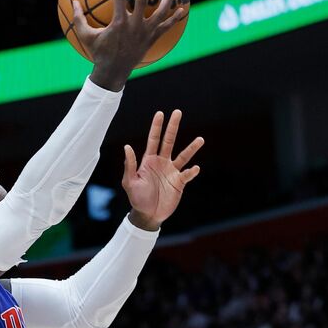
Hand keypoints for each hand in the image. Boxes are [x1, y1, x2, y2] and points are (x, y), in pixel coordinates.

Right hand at [72, 0, 184, 90]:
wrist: (113, 72)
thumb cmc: (98, 53)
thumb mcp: (86, 36)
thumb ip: (79, 18)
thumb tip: (73, 3)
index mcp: (119, 23)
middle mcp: (134, 25)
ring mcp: (145, 32)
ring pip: (161, 11)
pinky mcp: (152, 39)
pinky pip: (166, 27)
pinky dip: (175, 18)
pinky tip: (183, 10)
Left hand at [122, 110, 203, 229]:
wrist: (147, 215)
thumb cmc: (137, 198)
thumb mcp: (129, 182)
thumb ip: (130, 165)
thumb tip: (127, 147)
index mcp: (149, 160)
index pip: (153, 140)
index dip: (156, 127)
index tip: (160, 113)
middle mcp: (162, 162)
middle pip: (169, 141)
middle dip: (173, 127)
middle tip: (178, 112)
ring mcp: (171, 172)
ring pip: (183, 156)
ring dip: (191, 148)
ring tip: (200, 139)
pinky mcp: (179, 183)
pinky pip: (187, 175)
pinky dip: (191, 171)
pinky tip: (194, 168)